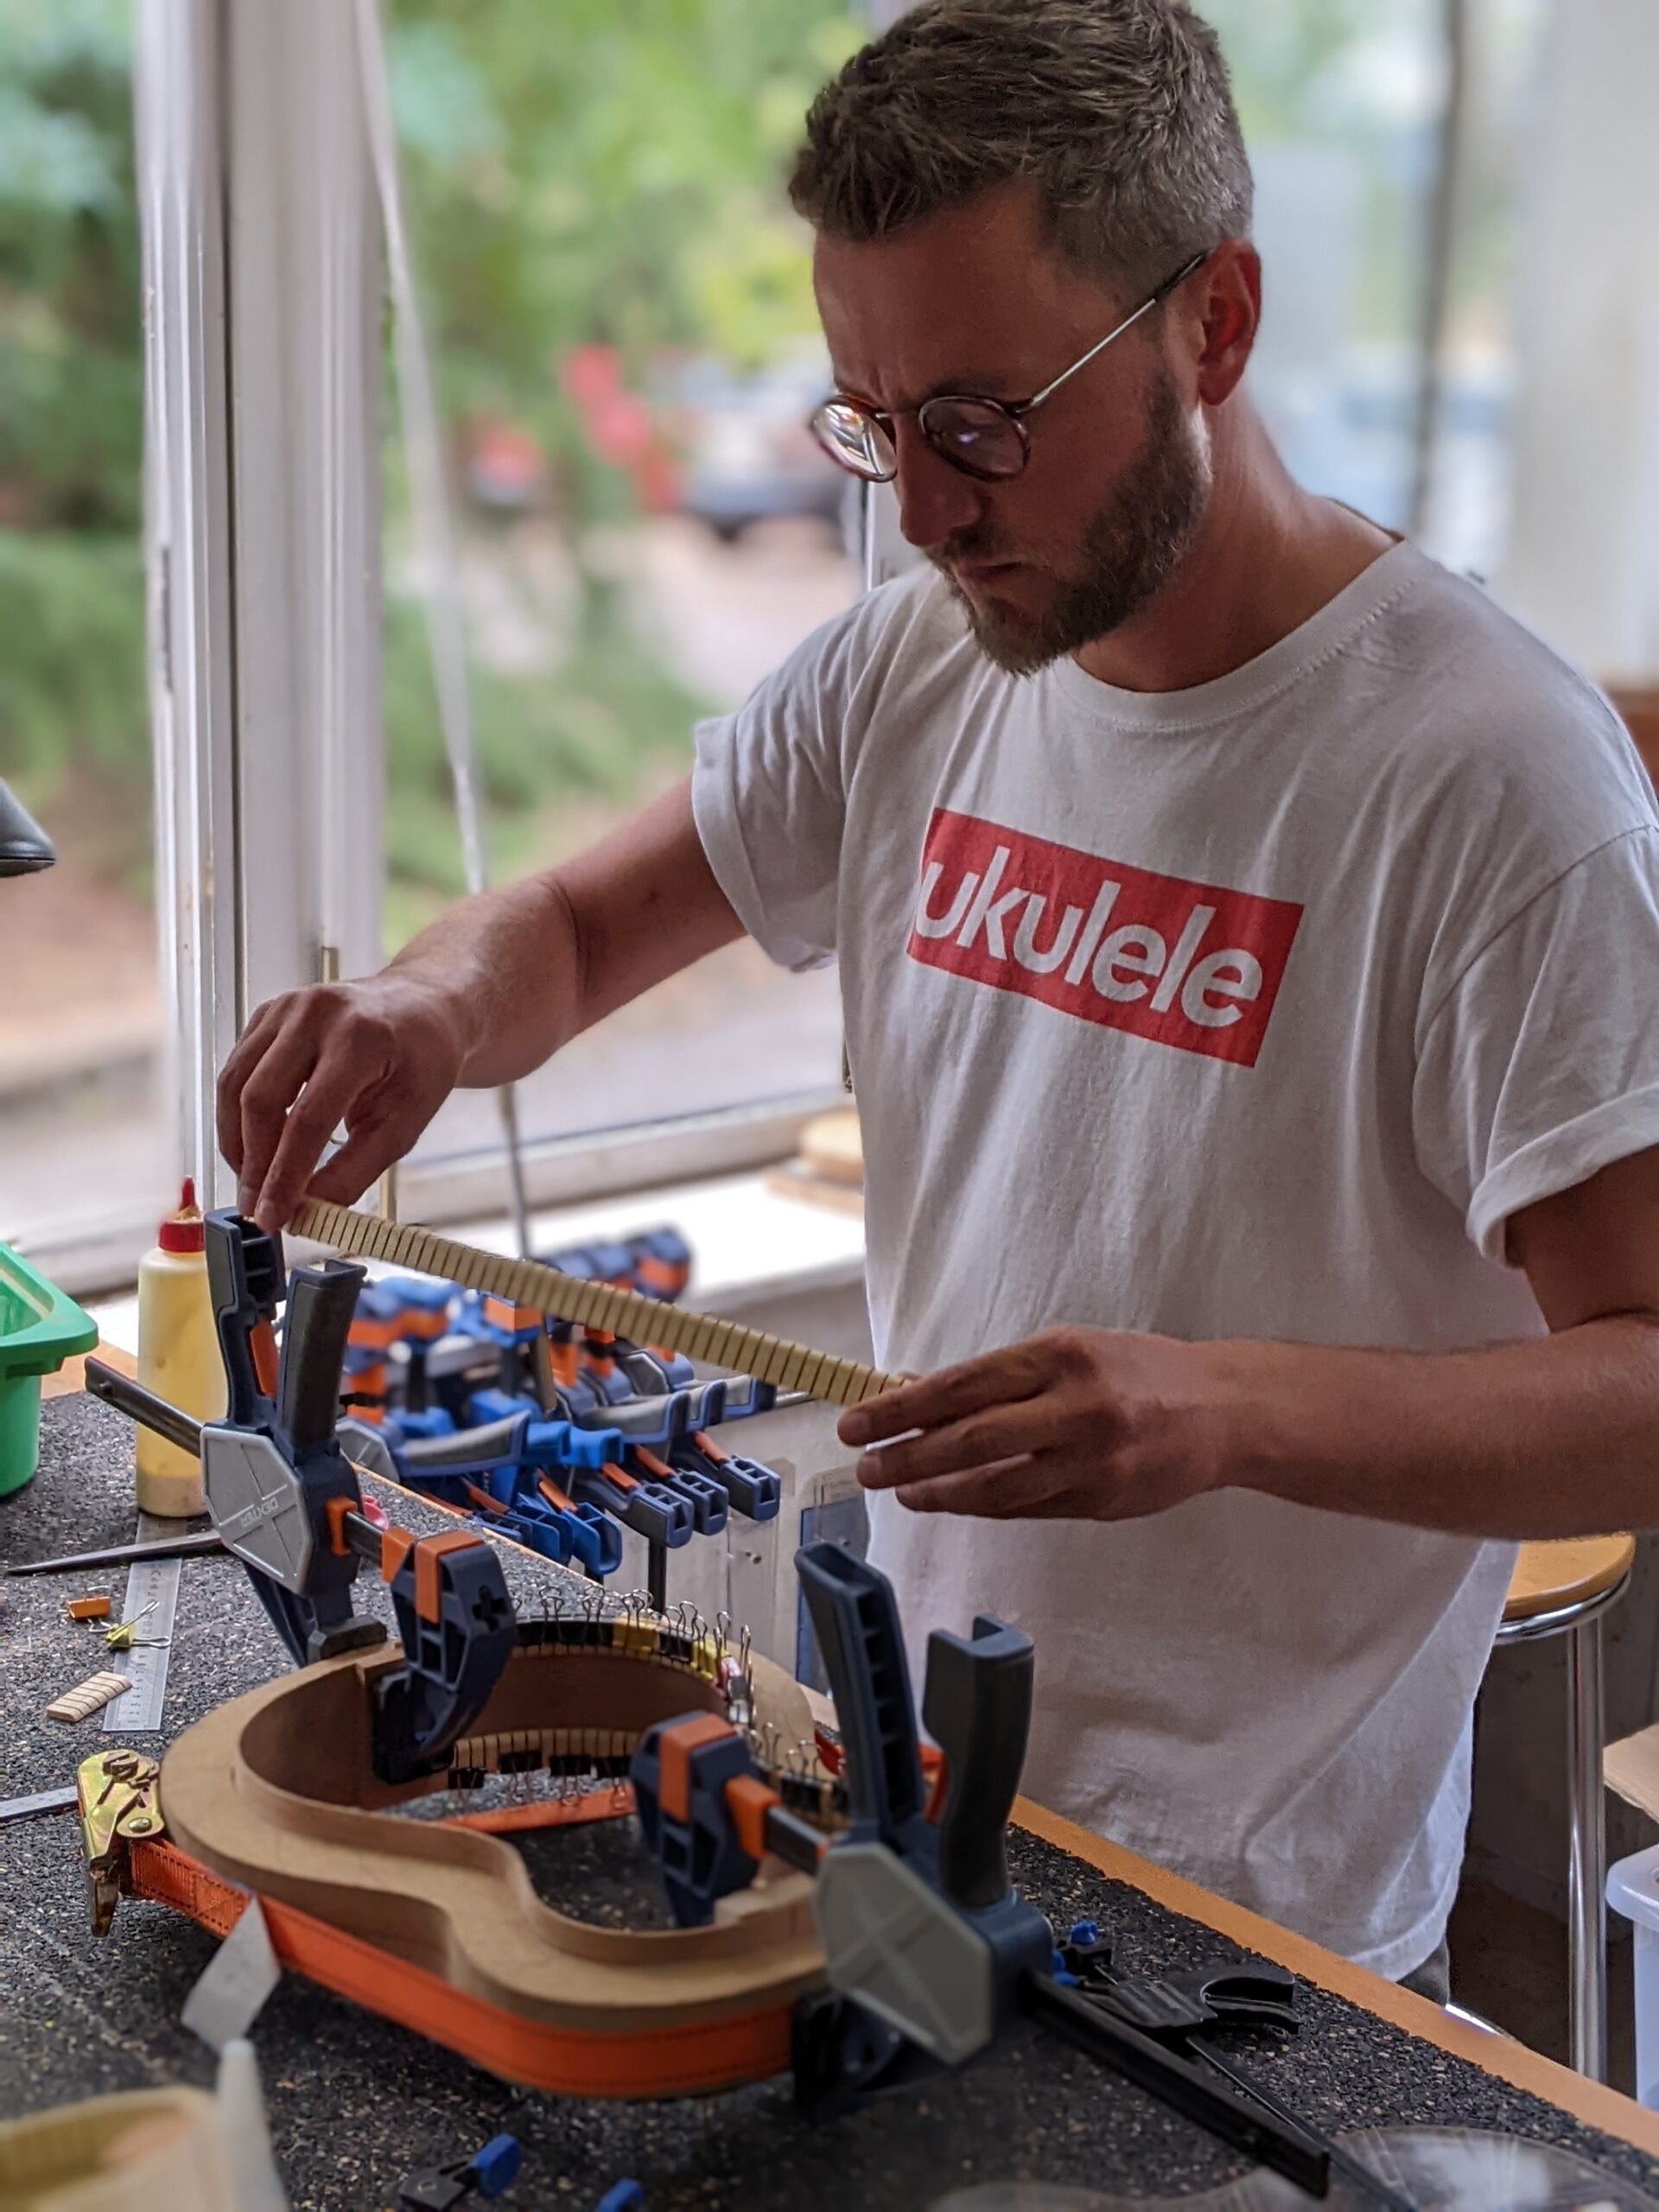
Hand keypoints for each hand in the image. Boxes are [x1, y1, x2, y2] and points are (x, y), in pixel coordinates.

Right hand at [217, 972, 475, 1229]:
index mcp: (360, 1037)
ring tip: (253, 1183)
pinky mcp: (266, 1015)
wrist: (421, 1009)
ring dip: (236, 1143)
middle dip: (253, 1163)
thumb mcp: (407, 1121)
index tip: (274, 1216)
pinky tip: (253, 1146)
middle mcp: (315, 1014)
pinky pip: (236, 1071)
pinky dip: (237, 1116)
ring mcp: (285, 1009)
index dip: (284, 1175)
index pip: (308, 1118)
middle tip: (257, 1206)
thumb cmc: (421, 1060)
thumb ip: (357, 1169)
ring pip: (234, 1085)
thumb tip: (310, 1210)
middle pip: (260, 1099)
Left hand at [837, 1327, 1240, 1520]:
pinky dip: (979, 1505)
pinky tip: (947, 1500)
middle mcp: (1075, 1408)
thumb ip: (1004, 1377)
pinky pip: (1025, 1507)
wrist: (1222, 1410)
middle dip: (906, 1454)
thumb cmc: (1137, 1372)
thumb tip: (922, 1395)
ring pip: (993, 1486)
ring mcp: (1089, 1460)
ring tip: (898, 1488)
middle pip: (970, 1439)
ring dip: (936, 1491)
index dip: (902, 1407)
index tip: (860, 1421)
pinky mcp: (1100, 1500)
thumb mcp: (1071, 1350)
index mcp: (1061, 1356)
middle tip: (864, 1466)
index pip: (963, 1384)